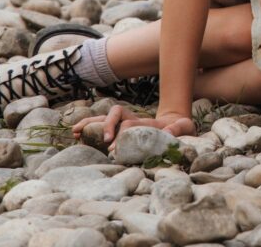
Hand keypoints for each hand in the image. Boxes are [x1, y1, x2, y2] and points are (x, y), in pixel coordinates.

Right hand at [72, 105, 196, 144]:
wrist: (178, 127)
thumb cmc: (180, 127)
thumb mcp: (185, 126)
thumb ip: (178, 128)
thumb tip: (165, 132)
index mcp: (143, 121)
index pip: (126, 122)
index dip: (118, 131)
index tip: (112, 145)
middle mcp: (131, 121)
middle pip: (111, 115)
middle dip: (100, 124)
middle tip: (88, 136)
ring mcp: (124, 126)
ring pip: (103, 120)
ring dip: (89, 124)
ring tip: (74, 133)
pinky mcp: (120, 134)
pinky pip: (102, 130)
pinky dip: (90, 131)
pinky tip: (78, 138)